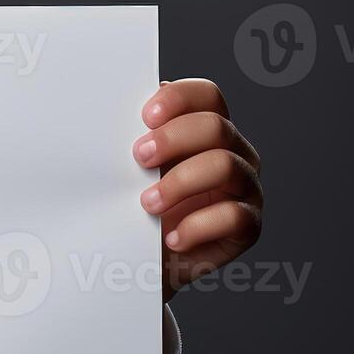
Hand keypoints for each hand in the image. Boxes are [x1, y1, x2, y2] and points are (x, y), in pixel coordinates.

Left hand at [133, 78, 262, 300]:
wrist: (142, 258)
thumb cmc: (136, 207)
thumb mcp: (131, 170)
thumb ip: (133, 141)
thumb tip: (106, 117)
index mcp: (206, 129)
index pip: (207, 95)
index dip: (179, 98)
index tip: (145, 116)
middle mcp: (234, 152)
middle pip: (215, 127)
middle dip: (172, 139)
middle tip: (138, 158)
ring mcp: (245, 187)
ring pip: (225, 166)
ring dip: (179, 182)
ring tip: (147, 204)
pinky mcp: (248, 225)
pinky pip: (234, 216)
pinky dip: (197, 226)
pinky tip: (171, 238)